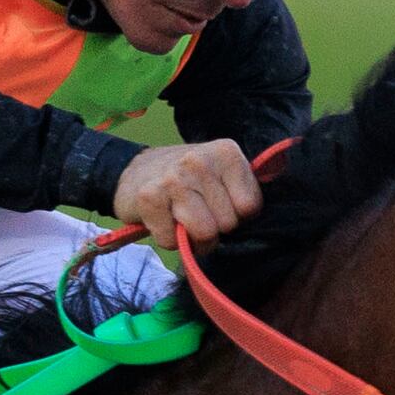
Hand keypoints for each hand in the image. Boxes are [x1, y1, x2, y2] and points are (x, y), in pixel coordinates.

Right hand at [111, 139, 263, 250]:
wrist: (134, 173)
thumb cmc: (187, 181)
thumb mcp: (221, 174)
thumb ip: (244, 191)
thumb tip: (260, 221)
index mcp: (226, 152)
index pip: (250, 207)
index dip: (237, 216)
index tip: (221, 205)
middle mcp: (199, 161)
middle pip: (227, 223)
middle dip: (215, 228)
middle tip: (198, 212)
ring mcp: (174, 178)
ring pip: (204, 234)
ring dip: (193, 238)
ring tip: (183, 219)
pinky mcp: (150, 197)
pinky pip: (173, 241)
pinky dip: (168, 239)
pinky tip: (163, 219)